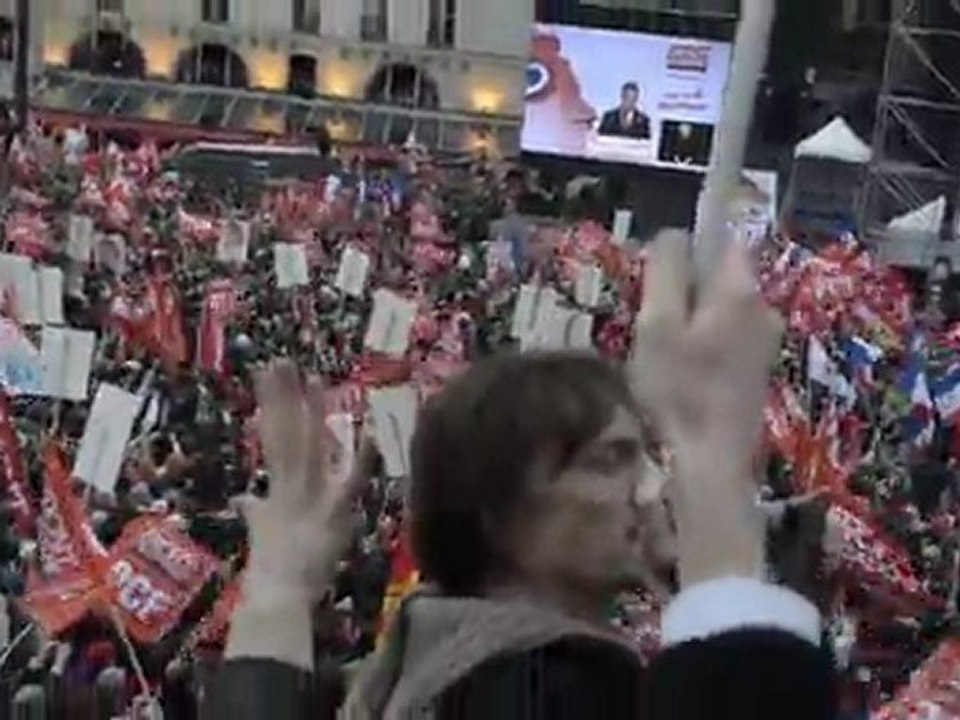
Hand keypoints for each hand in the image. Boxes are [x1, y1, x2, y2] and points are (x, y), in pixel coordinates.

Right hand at [243, 360, 360, 603]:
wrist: (277, 595)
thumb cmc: (270, 570)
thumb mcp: (260, 533)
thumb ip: (254, 511)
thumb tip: (241, 497)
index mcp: (276, 487)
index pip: (272, 438)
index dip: (272, 407)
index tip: (269, 377)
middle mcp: (290, 485)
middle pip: (285, 432)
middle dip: (283, 397)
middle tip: (280, 363)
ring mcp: (309, 494)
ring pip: (309, 445)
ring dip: (310, 412)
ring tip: (309, 379)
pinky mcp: (331, 510)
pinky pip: (350, 480)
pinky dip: (360, 457)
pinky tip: (369, 433)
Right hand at [630, 231, 781, 585]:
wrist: (710, 462)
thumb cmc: (678, 389)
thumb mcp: (657, 323)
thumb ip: (666, 271)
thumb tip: (674, 233)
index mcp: (740, 289)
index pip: (721, 239)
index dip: (687, 251)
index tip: (658, 281)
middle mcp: (763, 308)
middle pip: (719, 276)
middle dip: (686, 290)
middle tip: (652, 324)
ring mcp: (765, 342)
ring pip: (720, 310)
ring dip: (692, 321)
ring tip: (663, 354)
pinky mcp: (758, 370)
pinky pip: (726, 338)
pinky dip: (703, 346)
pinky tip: (682, 375)